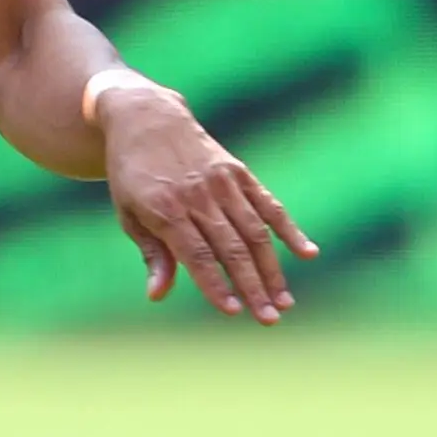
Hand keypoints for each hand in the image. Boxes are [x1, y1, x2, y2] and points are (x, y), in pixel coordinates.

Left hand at [99, 86, 317, 322]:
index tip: (231, 311)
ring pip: (256, 232)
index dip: (215, 284)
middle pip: (232, 248)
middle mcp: (199, 196)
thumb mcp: (129, 214)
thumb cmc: (132, 174)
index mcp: (166, 208)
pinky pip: (269, 204)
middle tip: (269, 319)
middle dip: (252, 287)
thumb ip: (152, 254)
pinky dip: (289, 230)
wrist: (146, 118)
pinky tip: (307, 254)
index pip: (196, 255)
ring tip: (285, 302)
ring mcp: (223, 183)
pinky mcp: (239, 172)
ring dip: (273, 270)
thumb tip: (158, 295)